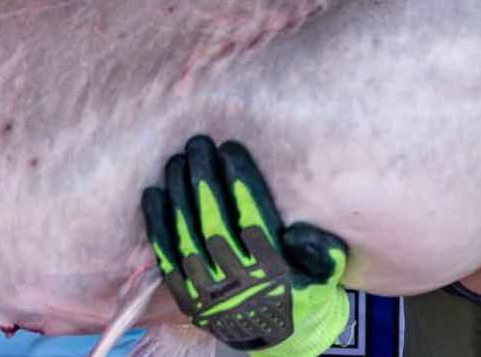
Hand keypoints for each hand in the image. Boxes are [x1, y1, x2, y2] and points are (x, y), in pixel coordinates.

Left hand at [143, 136, 350, 355]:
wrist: (280, 335)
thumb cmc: (304, 289)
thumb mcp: (327, 273)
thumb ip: (321, 251)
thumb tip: (295, 233)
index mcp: (274, 273)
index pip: (252, 218)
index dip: (239, 181)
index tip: (230, 148)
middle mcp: (239, 284)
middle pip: (214, 222)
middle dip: (204, 179)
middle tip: (198, 144)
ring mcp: (209, 293)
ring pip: (187, 237)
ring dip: (179, 196)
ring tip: (177, 161)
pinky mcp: (188, 298)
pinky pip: (167, 259)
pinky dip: (158, 226)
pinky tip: (154, 195)